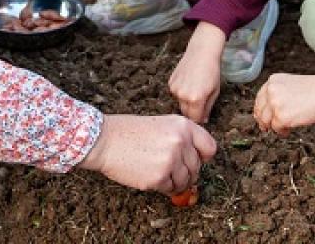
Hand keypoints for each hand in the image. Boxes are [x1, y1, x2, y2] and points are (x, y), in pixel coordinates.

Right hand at [77, 114, 216, 193]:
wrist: (104, 140)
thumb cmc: (129, 132)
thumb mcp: (161, 125)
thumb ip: (181, 138)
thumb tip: (197, 161)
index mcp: (183, 126)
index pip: (210, 148)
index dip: (203, 158)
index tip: (194, 161)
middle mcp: (181, 142)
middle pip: (197, 168)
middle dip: (186, 172)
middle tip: (170, 170)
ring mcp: (171, 160)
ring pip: (185, 181)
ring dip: (175, 182)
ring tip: (159, 174)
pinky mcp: (159, 177)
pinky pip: (170, 189)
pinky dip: (163, 187)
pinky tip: (150, 177)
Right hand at [169, 23, 226, 122]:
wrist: (202, 52)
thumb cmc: (212, 71)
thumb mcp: (215, 92)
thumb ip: (208, 108)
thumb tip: (203, 120)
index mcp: (195, 99)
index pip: (195, 119)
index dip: (200, 119)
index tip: (203, 117)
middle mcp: (182, 95)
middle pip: (186, 113)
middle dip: (193, 112)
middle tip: (201, 103)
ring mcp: (175, 89)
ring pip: (180, 103)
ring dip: (186, 102)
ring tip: (195, 89)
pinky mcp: (170, 83)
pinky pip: (176, 94)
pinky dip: (182, 93)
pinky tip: (189, 83)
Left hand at [254, 70, 314, 135]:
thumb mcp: (292, 84)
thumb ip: (280, 93)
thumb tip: (271, 107)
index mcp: (273, 81)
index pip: (260, 97)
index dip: (260, 109)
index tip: (261, 115)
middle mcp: (271, 91)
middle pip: (260, 110)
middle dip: (263, 120)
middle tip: (266, 127)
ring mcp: (275, 104)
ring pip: (266, 121)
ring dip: (272, 127)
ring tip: (281, 129)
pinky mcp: (281, 117)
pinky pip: (276, 128)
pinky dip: (282, 132)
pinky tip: (287, 131)